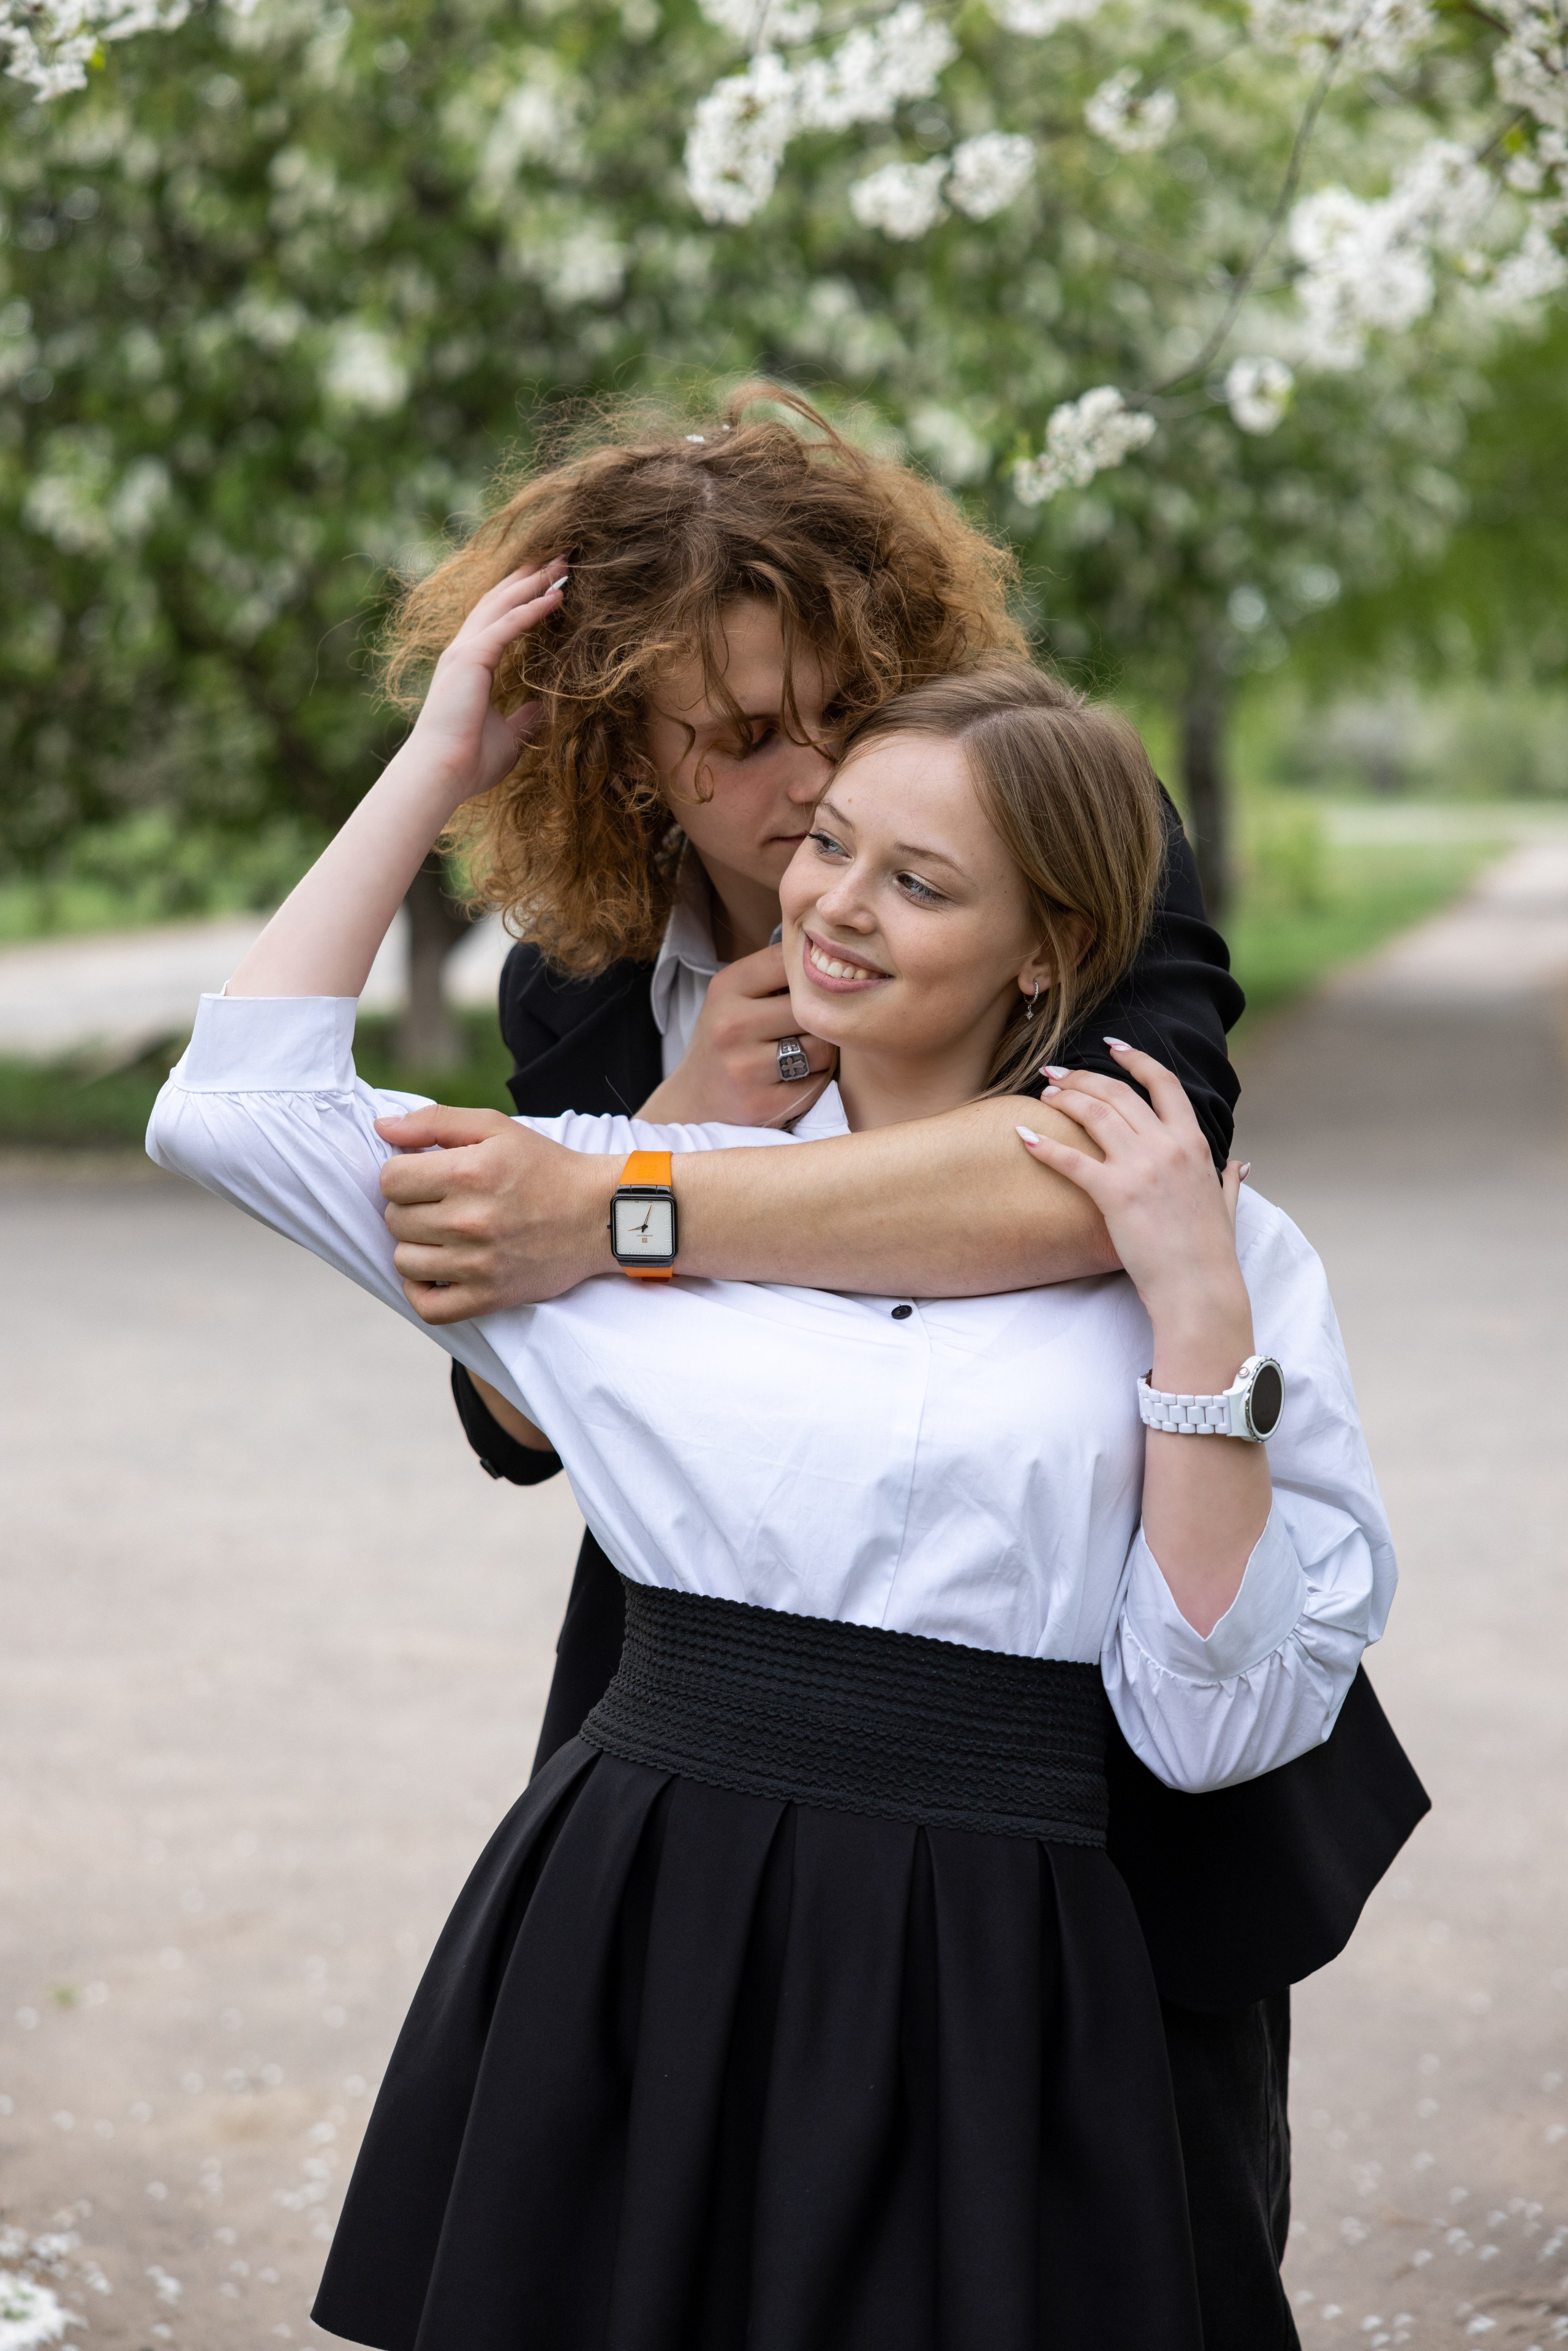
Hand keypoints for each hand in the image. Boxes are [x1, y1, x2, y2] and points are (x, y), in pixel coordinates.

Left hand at [373, 1105, 614, 1320]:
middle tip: (440, 1204)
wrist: (599, 1215)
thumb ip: (435, 1121)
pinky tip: (437, 1271)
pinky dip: (421, 1291)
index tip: (426, 1176)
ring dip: (415, 1246)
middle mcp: (470, 1220)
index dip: (402, 1174)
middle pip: (394, 1219)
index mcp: (469, 1172)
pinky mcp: (489, 1297)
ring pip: (404, 1260)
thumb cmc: (545, 1167)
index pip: (390, 1179)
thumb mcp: (496, 1128)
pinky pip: (427, 1306)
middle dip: (410, 1207)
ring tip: (442, 1235)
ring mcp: (478, 1264)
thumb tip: (382, 1127)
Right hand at [403, 561, 564, 811]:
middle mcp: (464, 651)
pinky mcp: (471, 659)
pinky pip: (508, 625)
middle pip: (500, 601)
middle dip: (529, 577)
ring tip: (562, 564)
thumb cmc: (469, 762)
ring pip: (503, 604)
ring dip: (534, 582)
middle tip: (559, 558)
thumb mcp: (508, 737)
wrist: (441, 773)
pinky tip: (556, 596)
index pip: (498, 619)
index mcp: (470, 665)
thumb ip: (523, 719)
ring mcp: (464, 652)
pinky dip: (532, 608)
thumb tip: (541, 709)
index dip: (523, 597)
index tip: (550, 581)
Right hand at [638, 942, 835, 1126]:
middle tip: (808, 1026)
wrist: (696, 1100)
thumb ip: (774, 974)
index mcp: (726, 988)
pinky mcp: (764, 1104)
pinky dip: (816, 1080)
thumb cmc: (727, 1039)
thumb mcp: (734, 996)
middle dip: (817, 1018)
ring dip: (823, 1050)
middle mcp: (731, 1025)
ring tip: (803, 1051)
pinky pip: (818, 1082)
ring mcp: (746, 1068)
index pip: (789, 961)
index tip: (811, 985)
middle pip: (810, 1008)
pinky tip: (796, 1078)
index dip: (809, 973)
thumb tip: (836, 948)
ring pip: (821, 1047)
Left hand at [1015, 1041, 1251, 1385]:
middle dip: (1082, 1077)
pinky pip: (1071, 1159)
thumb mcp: (1227, 1206)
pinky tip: (1023, 1136)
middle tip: (1056, 1073)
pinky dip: (1044, 1145)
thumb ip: (1228, 1179)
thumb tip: (1237, 1164)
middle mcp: (1167, 1146)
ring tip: (1043, 1095)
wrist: (1199, 1289)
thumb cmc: (1210, 1252)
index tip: (1111, 1047)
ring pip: (1093, 1113)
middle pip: (1117, 1093)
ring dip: (1063, 1098)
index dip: (1135, 1059)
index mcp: (1193, 1142)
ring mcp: (1141, 1167)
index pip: (1163, 1083)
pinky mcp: (1115, 1194)